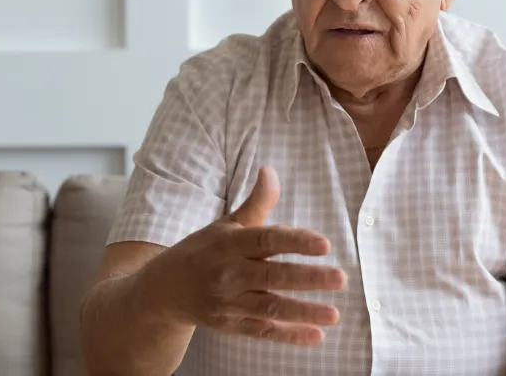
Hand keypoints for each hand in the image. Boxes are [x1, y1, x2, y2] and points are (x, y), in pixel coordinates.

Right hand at [153, 166, 346, 345]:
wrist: (165, 290)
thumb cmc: (204, 250)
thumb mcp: (227, 224)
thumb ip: (256, 203)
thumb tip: (269, 170)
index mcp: (231, 244)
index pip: (267, 240)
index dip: (296, 241)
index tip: (324, 244)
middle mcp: (230, 274)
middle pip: (273, 276)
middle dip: (308, 279)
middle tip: (341, 278)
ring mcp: (229, 302)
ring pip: (270, 308)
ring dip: (303, 313)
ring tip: (334, 315)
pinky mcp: (231, 325)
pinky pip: (262, 332)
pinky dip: (288, 336)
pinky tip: (316, 336)